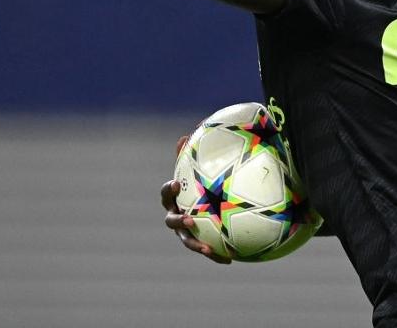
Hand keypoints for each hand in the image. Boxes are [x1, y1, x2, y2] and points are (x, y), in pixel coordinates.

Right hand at [161, 136, 231, 264]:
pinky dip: (215, 255)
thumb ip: (189, 155)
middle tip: (190, 219)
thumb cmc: (199, 181)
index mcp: (174, 197)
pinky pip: (205, 249)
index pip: (166, 193)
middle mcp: (175, 215)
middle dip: (178, 221)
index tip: (176, 184)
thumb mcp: (195, 168)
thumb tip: (185, 136)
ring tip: (206, 249)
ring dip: (195, 245)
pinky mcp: (198, 242)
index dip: (169, 189)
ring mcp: (185, 231)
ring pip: (186, 240)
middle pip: (171, 221)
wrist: (205, 202)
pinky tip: (229, 260)